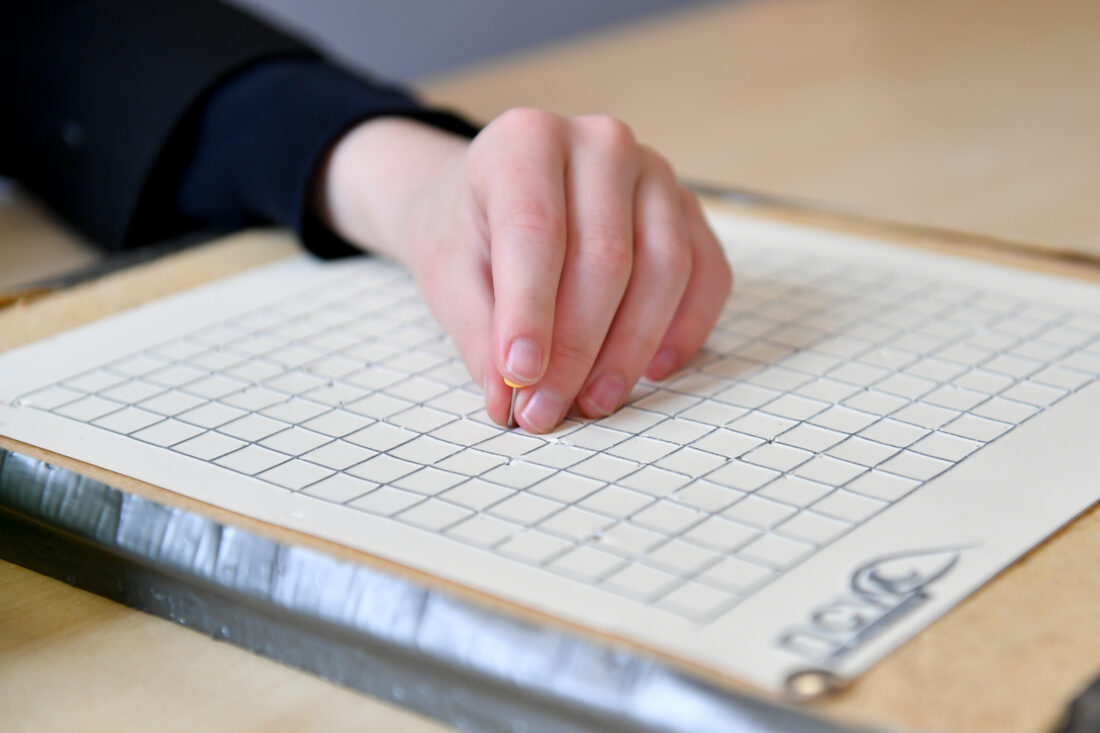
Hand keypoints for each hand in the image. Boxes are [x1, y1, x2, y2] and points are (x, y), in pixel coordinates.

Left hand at [317, 108, 731, 432]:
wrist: (491, 198)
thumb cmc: (470, 231)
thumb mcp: (450, 275)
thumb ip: (480, 333)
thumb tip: (511, 399)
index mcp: (526, 141)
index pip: (537, 231)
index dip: (530, 312)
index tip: (520, 378)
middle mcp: (599, 143)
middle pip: (605, 256)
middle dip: (577, 348)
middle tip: (547, 410)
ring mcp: (653, 172)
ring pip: (664, 268)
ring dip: (630, 349)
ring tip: (593, 401)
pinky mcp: (688, 209)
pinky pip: (707, 274)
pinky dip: (686, 330)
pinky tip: (651, 371)